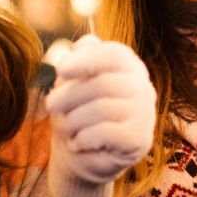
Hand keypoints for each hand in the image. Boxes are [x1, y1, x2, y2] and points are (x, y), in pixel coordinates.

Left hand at [46, 35, 156, 196]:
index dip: (87, 60)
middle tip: (50, 105)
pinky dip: (83, 138)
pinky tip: (77, 142)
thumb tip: (85, 43)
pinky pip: (105, 133)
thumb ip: (80, 61)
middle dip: (69, 95)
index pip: (114, 55)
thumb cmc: (79, 110)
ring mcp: (145, 113)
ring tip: (62, 127)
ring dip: (73, 120)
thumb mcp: (74, 83)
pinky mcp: (140, 139)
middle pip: (103, 84)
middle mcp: (143, 87)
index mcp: (130, 67)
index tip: (61, 70)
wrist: (87, 153)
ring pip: (102, 109)